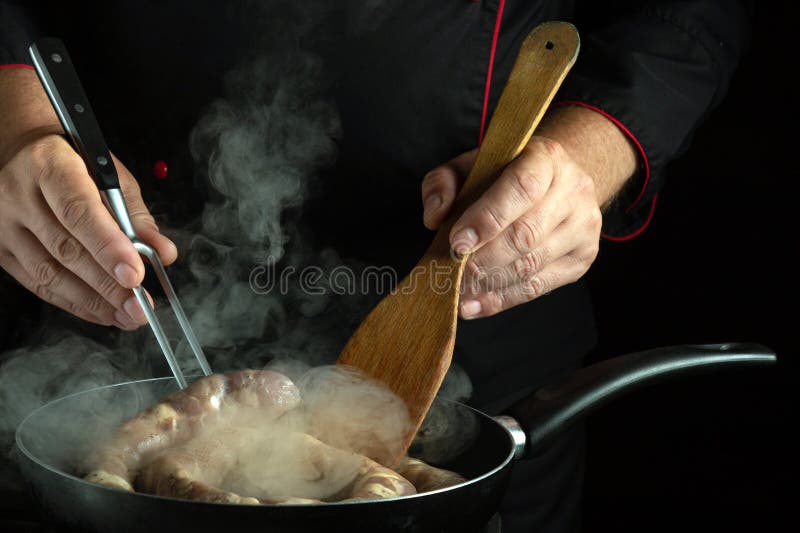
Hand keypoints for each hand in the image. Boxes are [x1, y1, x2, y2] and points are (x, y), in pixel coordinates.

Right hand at [0, 134, 176, 328]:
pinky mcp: (1, 249)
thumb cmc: (74, 163)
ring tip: (127, 315)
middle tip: (140, 306)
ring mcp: (4, 224)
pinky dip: (74, 302)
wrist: (21, 154)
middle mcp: (18, 194)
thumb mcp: (111, 176)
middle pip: (65, 248)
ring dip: (94, 301)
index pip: (79, 211)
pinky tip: (102, 311)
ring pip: (49, 272)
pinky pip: (38, 284)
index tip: (135, 274)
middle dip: (108, 284)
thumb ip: (136, 216)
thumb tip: (163, 253)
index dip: (109, 247)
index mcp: (49, 165)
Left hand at [421, 136, 601, 318]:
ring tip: (458, 292)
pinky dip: (502, 299)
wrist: (554, 181)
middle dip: (484, 259)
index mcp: (546, 158)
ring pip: (532, 264)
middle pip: (526, 234)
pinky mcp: (582, 258)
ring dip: (489, 283)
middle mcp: (573, 190)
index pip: (522, 188)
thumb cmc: (504, 174)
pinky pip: (538, 286)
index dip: (488, 218)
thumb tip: (434, 217)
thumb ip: (443, 182)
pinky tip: (474, 304)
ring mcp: (583, 226)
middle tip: (452, 274)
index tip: (457, 243)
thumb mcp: (469, 165)